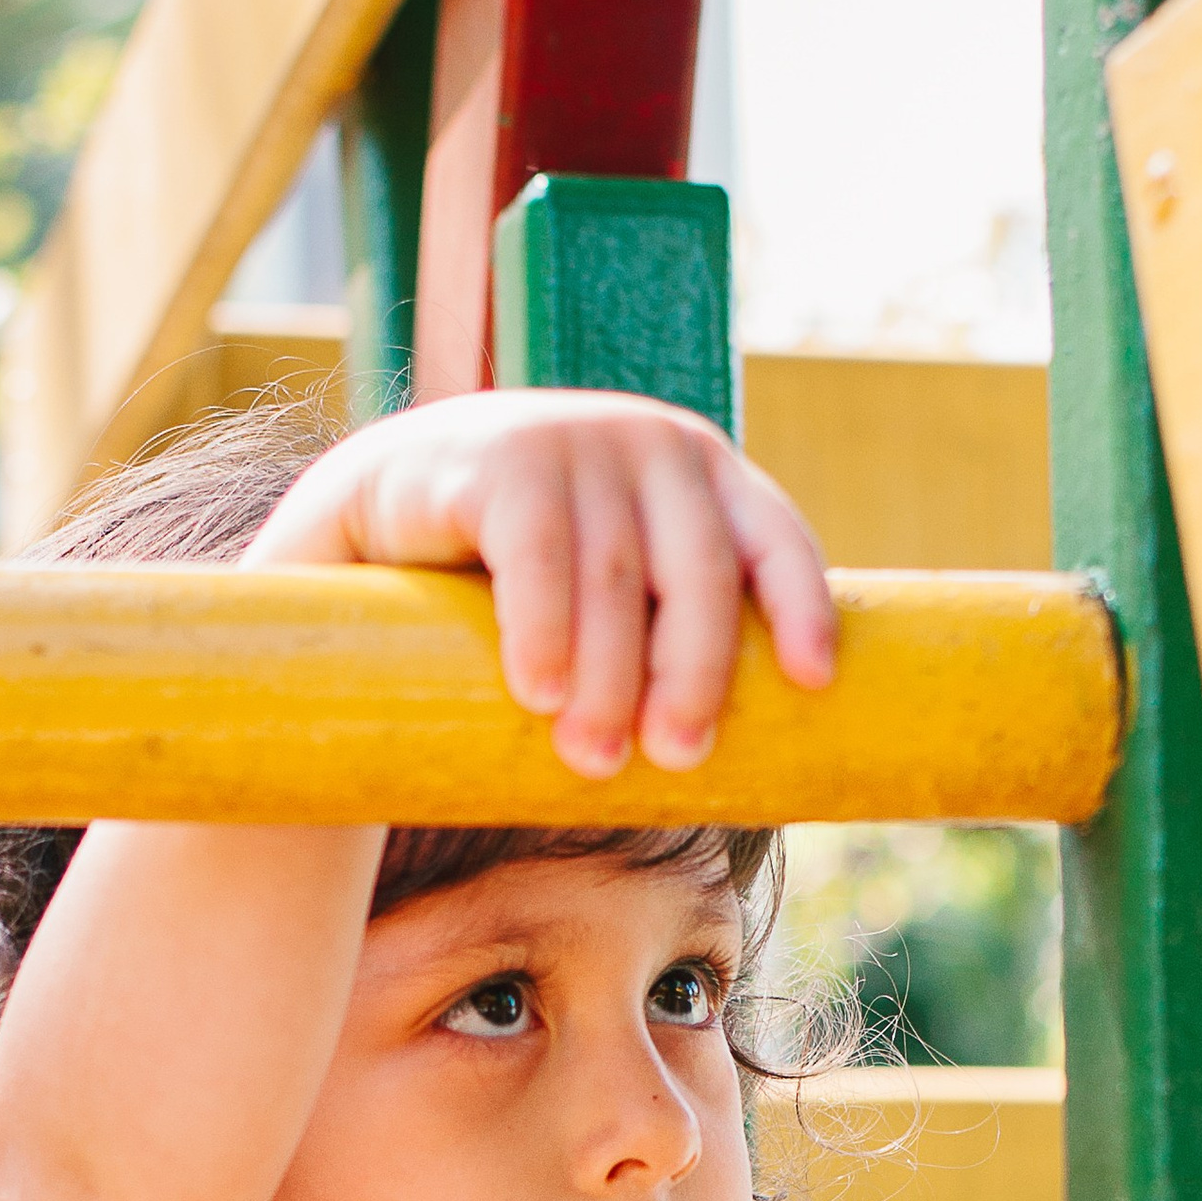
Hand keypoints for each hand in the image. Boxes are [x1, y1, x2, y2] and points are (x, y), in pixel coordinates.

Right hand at [245, 389, 836, 778]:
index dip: (801, 607)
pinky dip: (544, 632)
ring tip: (593, 761)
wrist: (389, 507)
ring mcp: (577, 440)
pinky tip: (540, 693)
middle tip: (676, 760)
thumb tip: (747, 753)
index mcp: (703, 473)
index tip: (812, 682)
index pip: (776, 538)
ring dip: (608, 680)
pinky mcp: (499, 459)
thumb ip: (670, 615)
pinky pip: (535, 555)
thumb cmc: (523, 572)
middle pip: (699, 573)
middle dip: (692, 675)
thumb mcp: (613, 577)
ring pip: (617, 579)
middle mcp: (653, 443)